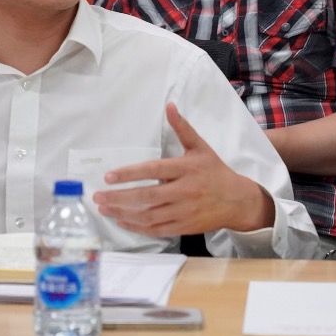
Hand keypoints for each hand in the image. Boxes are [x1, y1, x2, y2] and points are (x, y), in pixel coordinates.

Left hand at [91, 103, 272, 235]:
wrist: (237, 201)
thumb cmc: (215, 171)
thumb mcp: (200, 147)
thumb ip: (182, 128)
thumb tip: (169, 106)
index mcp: (187, 169)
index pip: (153, 171)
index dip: (130, 174)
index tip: (109, 176)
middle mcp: (185, 191)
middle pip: (147, 197)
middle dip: (119, 197)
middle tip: (98, 195)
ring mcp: (184, 211)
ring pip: (149, 215)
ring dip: (123, 213)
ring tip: (104, 208)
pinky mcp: (184, 227)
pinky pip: (156, 229)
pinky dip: (137, 226)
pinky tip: (122, 220)